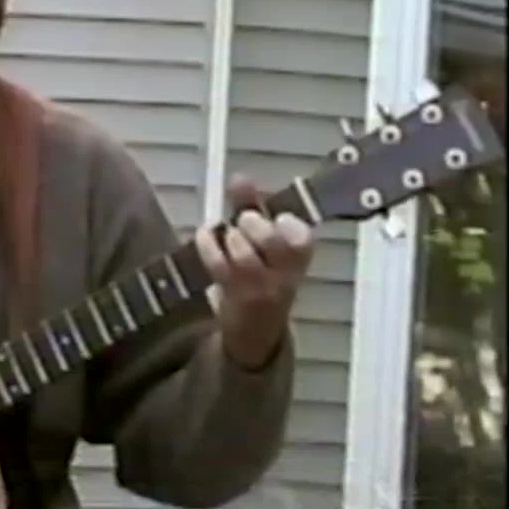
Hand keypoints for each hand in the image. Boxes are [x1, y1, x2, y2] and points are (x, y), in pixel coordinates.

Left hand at [194, 174, 314, 369]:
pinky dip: (208, 245)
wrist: (257, 332)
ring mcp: (258, 289)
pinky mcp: (233, 297)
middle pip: (274, 243)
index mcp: (298, 260)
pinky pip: (219, 267)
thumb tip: (239, 176)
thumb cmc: (265, 277)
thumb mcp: (268, 244)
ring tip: (228, 235)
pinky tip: (205, 236)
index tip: (278, 216)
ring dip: (232, 238)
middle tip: (244, 221)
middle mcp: (283, 277)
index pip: (302, 239)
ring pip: (245, 257)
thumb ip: (254, 207)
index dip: (288, 223)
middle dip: (255, 224)